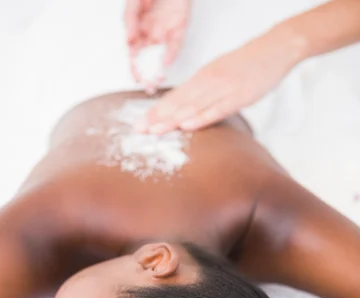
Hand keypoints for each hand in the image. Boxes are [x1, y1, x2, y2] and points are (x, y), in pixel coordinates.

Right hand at [125, 0, 189, 80]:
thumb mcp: (133, 3)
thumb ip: (129, 20)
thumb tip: (129, 41)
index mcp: (138, 30)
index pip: (136, 55)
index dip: (135, 68)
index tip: (136, 79)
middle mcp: (152, 33)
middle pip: (149, 60)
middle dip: (149, 75)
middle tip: (149, 87)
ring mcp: (165, 31)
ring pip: (163, 55)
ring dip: (160, 69)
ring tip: (158, 80)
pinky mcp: (179, 26)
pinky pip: (176, 42)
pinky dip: (171, 53)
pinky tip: (166, 62)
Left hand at [141, 25, 304, 132]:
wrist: (275, 48)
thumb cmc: (249, 63)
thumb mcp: (220, 73)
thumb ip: (204, 90)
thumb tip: (187, 107)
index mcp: (203, 77)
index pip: (174, 97)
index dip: (156, 111)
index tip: (141, 123)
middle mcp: (208, 82)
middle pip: (178, 103)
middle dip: (157, 117)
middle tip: (140, 130)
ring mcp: (223, 89)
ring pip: (193, 107)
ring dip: (172, 120)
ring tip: (155, 131)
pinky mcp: (238, 96)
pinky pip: (216, 110)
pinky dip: (200, 118)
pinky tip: (186, 125)